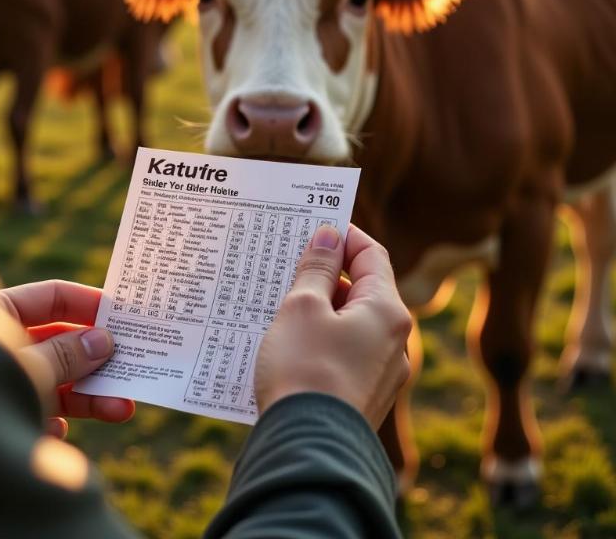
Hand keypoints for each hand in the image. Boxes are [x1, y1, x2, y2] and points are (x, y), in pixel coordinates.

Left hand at [0, 280, 134, 436]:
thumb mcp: (28, 367)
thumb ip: (67, 353)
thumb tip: (103, 339)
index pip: (52, 298)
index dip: (91, 304)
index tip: (125, 316)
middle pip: (59, 342)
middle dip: (98, 358)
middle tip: (134, 364)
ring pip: (54, 380)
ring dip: (91, 394)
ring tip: (123, 408)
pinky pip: (35, 411)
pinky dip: (53, 421)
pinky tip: (54, 433)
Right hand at [254, 224, 411, 428]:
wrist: (308, 451)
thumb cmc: (304, 370)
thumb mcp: (303, 308)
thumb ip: (318, 268)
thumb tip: (330, 236)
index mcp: (387, 312)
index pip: (372, 254)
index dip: (344, 236)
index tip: (315, 227)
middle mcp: (396, 342)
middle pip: (364, 290)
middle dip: (328, 275)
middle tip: (290, 265)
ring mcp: (384, 373)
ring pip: (354, 324)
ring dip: (323, 309)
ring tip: (282, 305)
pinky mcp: (366, 397)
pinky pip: (347, 353)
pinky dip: (324, 339)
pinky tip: (293, 342)